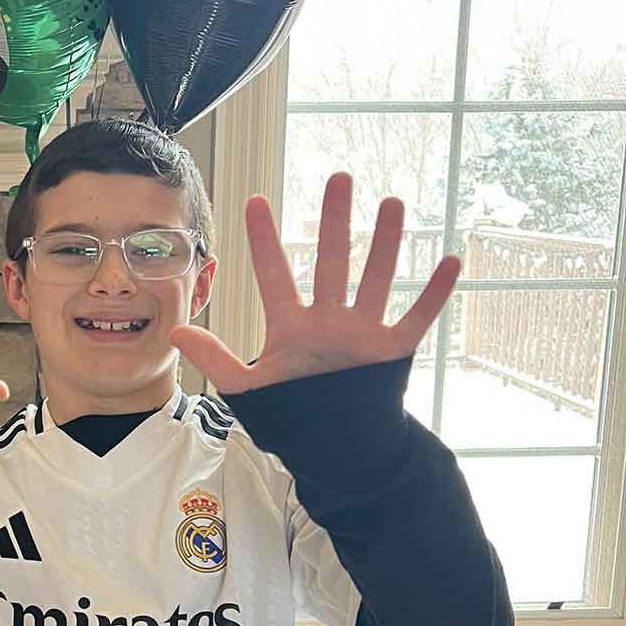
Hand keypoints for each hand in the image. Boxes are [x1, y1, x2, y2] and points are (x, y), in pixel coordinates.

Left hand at [169, 172, 462, 394]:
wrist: (337, 448)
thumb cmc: (292, 414)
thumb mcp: (248, 388)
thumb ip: (215, 359)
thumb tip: (175, 333)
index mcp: (291, 326)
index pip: (273, 275)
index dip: (262, 241)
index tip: (254, 201)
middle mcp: (328, 320)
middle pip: (330, 262)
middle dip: (334, 221)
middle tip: (339, 177)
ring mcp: (362, 333)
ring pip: (375, 279)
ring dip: (385, 244)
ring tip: (392, 203)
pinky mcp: (391, 352)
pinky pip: (417, 318)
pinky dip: (434, 294)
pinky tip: (449, 260)